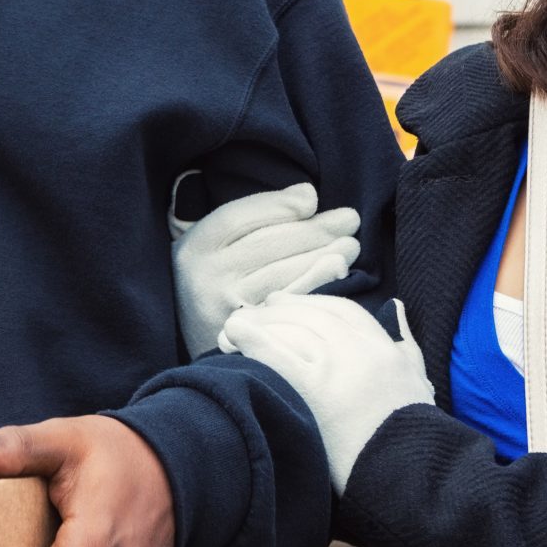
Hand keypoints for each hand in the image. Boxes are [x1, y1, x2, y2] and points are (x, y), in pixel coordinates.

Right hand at [170, 180, 360, 357]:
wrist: (195, 351)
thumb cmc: (214, 281)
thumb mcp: (209, 243)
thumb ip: (243, 216)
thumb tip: (305, 195)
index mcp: (195, 247)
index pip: (238, 217)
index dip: (278, 205)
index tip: (311, 197)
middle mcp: (207, 278)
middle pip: (267, 245)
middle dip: (315, 229)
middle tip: (350, 219)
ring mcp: (228, 309)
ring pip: (282, 274)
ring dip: (324, 256)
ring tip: (351, 245)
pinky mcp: (250, 336)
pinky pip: (289, 305)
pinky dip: (317, 285)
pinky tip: (338, 272)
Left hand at [222, 294, 433, 493]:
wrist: (407, 472)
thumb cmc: (413, 434)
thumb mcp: (417, 378)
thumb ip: (405, 341)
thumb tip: (396, 306)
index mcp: (383, 346)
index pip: (341, 310)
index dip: (309, 304)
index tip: (286, 304)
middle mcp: (358, 349)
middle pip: (310, 315)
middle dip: (278, 311)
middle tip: (256, 313)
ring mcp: (335, 367)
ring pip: (289, 328)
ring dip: (257, 323)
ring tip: (234, 328)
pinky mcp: (314, 388)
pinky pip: (275, 352)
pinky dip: (250, 339)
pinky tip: (232, 336)